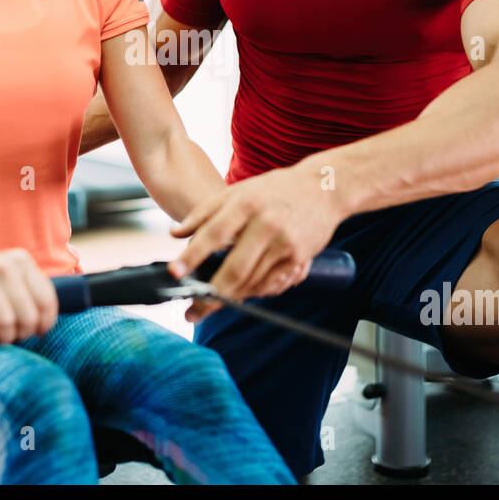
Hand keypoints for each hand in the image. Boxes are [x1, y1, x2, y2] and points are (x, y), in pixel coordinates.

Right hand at [0, 247, 57, 343]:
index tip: (39, 332)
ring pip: (6, 321)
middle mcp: (4, 266)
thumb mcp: (13, 274)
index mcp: (22, 261)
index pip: (46, 300)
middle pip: (28, 316)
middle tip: (15, 336)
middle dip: (23, 333)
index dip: (46, 323)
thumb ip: (31, 291)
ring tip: (0, 339)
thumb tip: (45, 326)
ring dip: (4, 338)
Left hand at [168, 163, 346, 322]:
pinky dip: (253, 293)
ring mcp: (285, 243)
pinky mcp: (299, 258)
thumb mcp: (238, 191)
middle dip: (212, 294)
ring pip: (252, 282)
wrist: (324, 188)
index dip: (193, 255)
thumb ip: (204, 212)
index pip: (214, 233)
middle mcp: (266, 224)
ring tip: (212, 303)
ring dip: (231, 297)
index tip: (175, 273)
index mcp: (246, 203)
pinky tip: (241, 294)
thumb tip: (174, 233)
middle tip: (192, 311)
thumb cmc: (275, 190)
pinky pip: (271, 285)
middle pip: (235, 268)